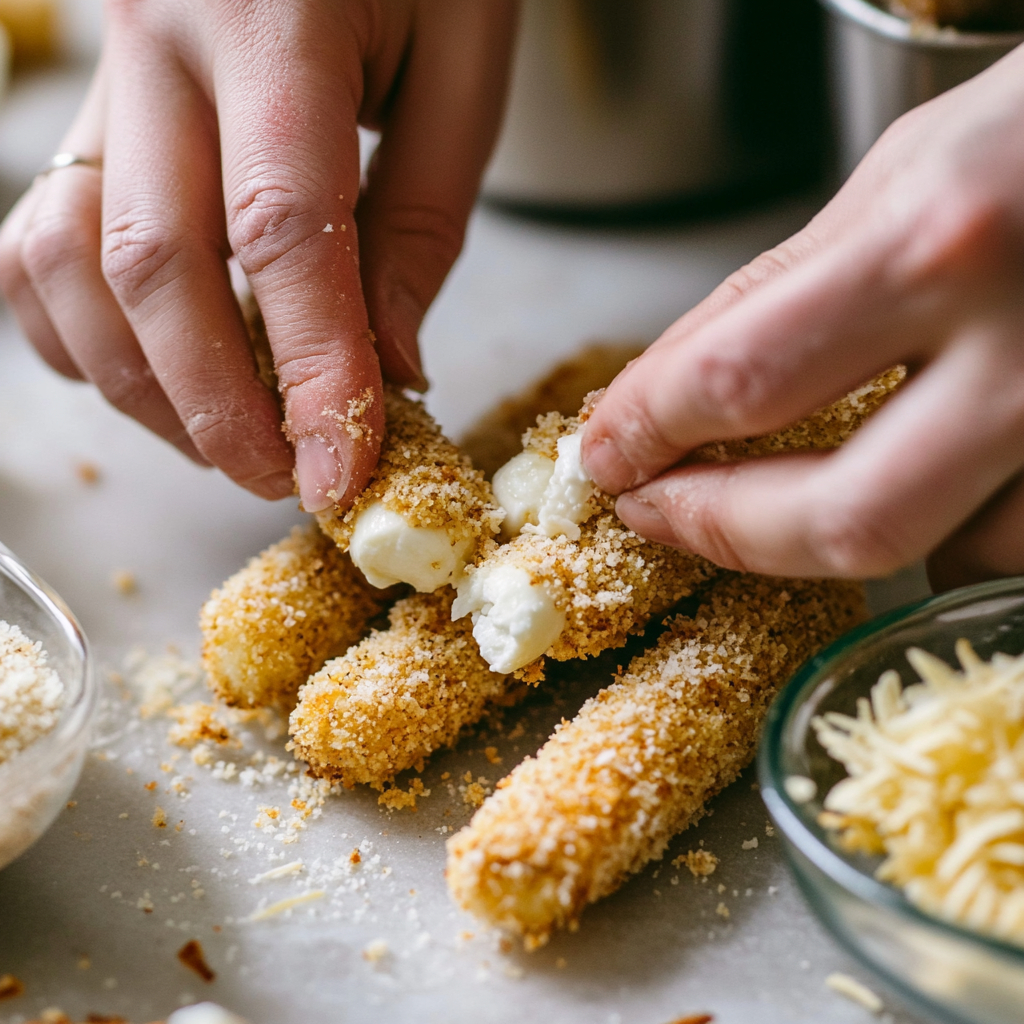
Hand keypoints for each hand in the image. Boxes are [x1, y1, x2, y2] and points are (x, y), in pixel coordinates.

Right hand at [0, 0, 515, 509]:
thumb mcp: (463, 68)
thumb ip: (421, 223)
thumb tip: (389, 368)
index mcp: (274, 13)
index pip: (281, 229)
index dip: (313, 369)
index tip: (340, 470)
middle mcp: (158, 40)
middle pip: (155, 265)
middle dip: (221, 406)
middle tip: (287, 479)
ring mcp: (103, 76)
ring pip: (69, 266)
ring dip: (147, 387)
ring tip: (234, 444)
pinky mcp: (86, 110)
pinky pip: (32, 243)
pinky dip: (81, 335)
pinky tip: (153, 373)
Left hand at [581, 43, 1023, 590]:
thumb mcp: (903, 170)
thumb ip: (785, 291)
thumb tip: (674, 386)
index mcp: (945, 245)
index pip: (740, 379)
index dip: (648, 429)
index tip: (605, 455)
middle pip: (841, 520)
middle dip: (716, 527)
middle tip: (654, 507)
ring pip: (939, 554)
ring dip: (831, 538)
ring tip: (775, 493)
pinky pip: (1004, 549)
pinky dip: (941, 536)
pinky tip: (909, 486)